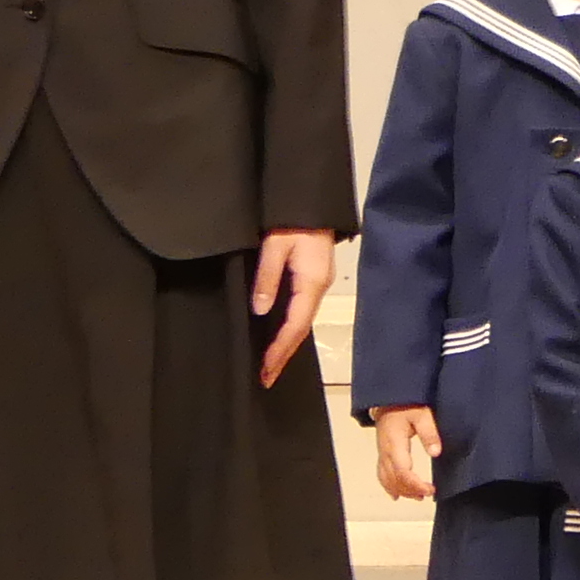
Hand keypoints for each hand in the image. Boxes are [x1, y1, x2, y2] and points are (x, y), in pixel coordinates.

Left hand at [253, 228, 336, 389]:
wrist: (310, 202)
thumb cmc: (291, 221)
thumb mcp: (274, 247)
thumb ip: (267, 277)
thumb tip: (260, 311)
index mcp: (312, 283)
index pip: (295, 325)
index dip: (280, 350)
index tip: (266, 370)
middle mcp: (318, 288)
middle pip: (300, 329)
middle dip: (283, 354)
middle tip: (265, 377)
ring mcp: (317, 283)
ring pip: (300, 320)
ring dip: (285, 343)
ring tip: (268, 363)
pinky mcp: (312, 278)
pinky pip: (300, 309)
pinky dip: (288, 326)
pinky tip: (276, 334)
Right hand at [373, 405, 441, 505]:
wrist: (389, 399)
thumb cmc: (405, 406)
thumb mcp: (422, 415)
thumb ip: (429, 433)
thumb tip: (435, 452)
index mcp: (394, 442)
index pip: (402, 470)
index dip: (415, 484)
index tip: (430, 489)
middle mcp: (385, 450)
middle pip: (394, 478)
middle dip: (410, 490)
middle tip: (428, 494)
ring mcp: (382, 452)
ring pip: (386, 478)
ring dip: (401, 490)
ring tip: (417, 497)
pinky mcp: (382, 453)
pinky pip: (381, 473)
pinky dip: (388, 486)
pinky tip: (395, 494)